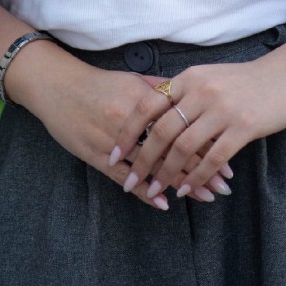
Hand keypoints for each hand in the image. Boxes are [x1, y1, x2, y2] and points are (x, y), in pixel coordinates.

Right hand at [20, 49, 226, 211]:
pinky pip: (125, 178)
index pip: (183, 126)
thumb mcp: (131, 80)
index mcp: (143, 99)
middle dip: (201, 168)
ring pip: (153, 167)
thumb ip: (160, 90)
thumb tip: (188, 95)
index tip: (229, 157)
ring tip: (205, 197)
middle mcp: (131, 122)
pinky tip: (164, 204)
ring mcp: (113, 141)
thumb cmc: (98, 83)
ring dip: (180, 183)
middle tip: (224, 185)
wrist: (57, 86)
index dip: (207, 143)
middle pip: (173, 149)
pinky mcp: (96, 156)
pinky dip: (145, 193)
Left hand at [108, 48, 285, 204]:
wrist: (285, 76)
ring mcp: (222, 109)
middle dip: (142, 160)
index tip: (115, 153)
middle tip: (129, 182)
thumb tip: (150, 109)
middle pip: (162, 130)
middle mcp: (201, 91)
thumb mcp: (208, 77)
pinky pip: (213, 158)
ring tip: (155, 190)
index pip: (148, 105)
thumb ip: (182, 92)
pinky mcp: (243, 127)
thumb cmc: (242, 81)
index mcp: (189, 78)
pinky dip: (196, 176)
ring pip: (185, 147)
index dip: (129, 131)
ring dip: (167, 173)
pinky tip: (187, 189)